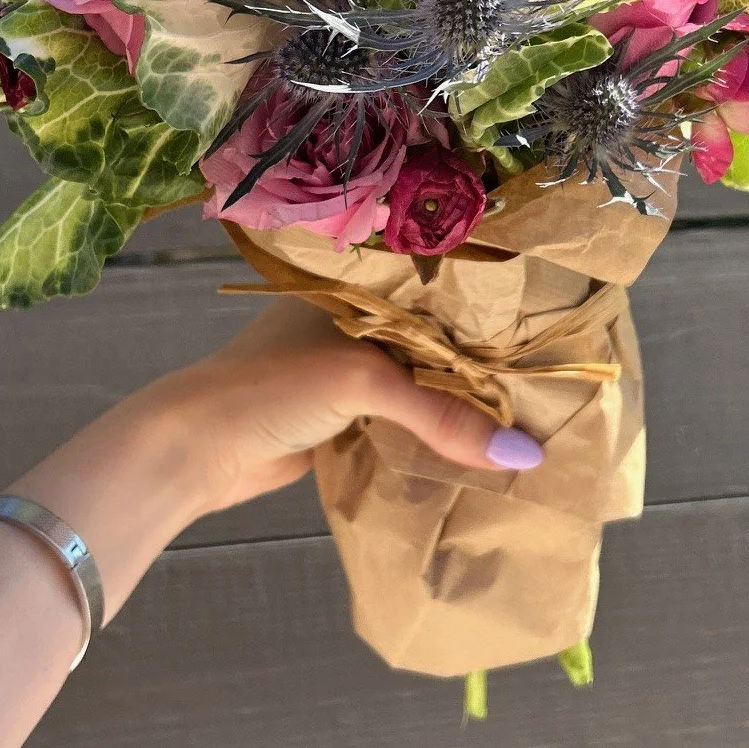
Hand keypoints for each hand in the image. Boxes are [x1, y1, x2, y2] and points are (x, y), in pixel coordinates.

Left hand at [100, 299, 544, 521]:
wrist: (194, 449)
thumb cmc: (269, 388)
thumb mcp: (362, 384)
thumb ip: (442, 417)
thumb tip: (524, 458)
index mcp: (360, 290)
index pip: (442, 295)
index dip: (493, 317)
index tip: (551, 336)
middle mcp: (358, 324)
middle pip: (438, 347)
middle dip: (485, 371)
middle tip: (554, 388)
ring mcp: (348, 374)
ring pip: (423, 388)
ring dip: (463, 410)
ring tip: (532, 421)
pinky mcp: (344, 420)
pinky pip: (406, 425)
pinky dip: (436, 439)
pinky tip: (479, 451)